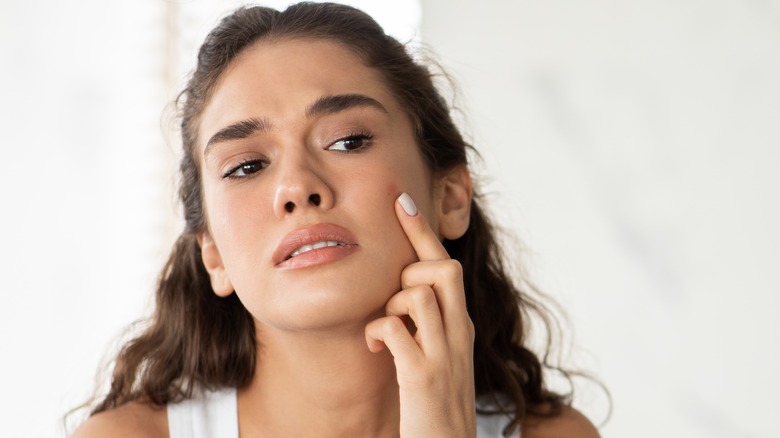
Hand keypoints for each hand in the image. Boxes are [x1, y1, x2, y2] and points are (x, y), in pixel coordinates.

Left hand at [365, 192, 475, 436]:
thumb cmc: (436, 406)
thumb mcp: (438, 357)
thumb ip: (425, 327)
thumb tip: (397, 299)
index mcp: (461, 326)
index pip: (446, 266)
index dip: (422, 231)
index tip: (401, 201)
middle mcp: (459, 334)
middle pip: (443, 268)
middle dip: (412, 264)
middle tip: (392, 287)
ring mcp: (444, 355)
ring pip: (418, 293)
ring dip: (392, 303)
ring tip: (385, 328)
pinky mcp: (424, 378)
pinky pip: (395, 330)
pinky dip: (378, 331)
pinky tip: (376, 348)